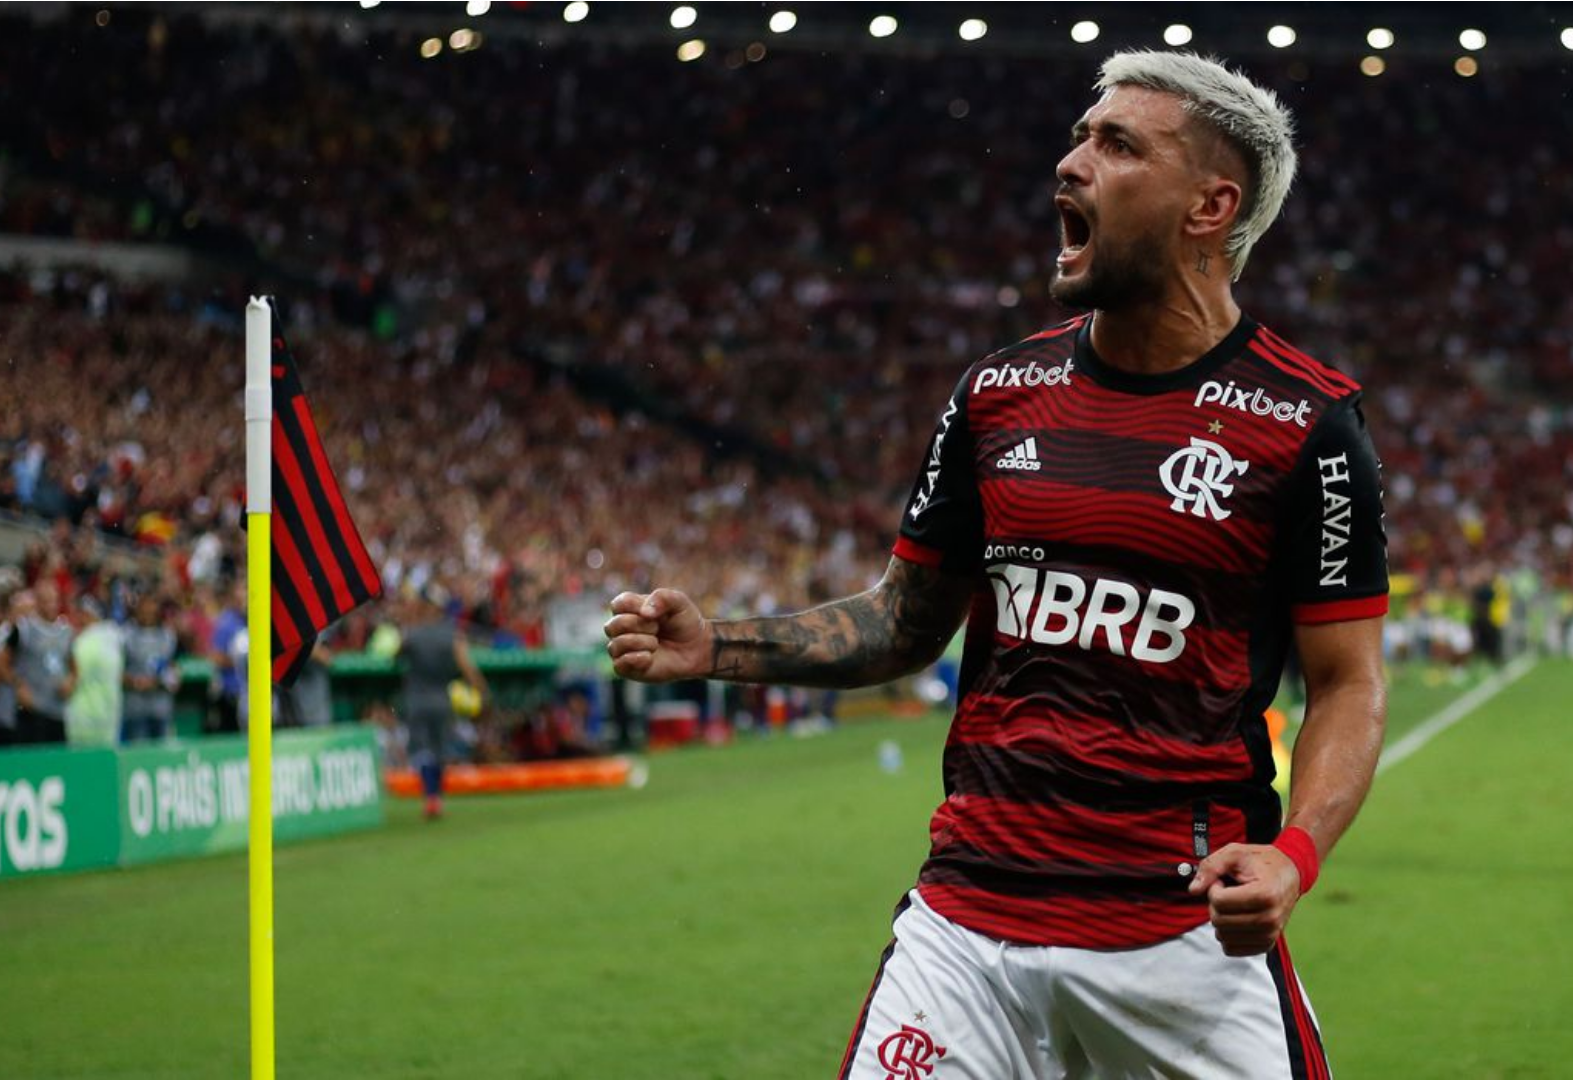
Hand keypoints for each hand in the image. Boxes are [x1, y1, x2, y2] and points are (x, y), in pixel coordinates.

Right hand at [604, 589, 710, 682]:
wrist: (696, 648)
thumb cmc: (684, 622)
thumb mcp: (679, 602)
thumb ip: (662, 597)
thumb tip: (644, 613)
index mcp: (630, 609)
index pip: (617, 605)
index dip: (636, 607)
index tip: (655, 613)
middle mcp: (622, 629)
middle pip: (613, 625)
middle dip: (640, 626)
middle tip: (657, 628)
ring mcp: (623, 649)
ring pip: (614, 646)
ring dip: (641, 643)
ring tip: (656, 644)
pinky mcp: (628, 668)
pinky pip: (619, 665)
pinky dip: (636, 659)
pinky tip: (650, 657)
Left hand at [1187, 842, 1302, 956]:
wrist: (1289, 874)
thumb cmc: (1262, 862)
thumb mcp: (1235, 853)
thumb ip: (1210, 867)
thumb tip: (1193, 889)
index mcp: (1265, 894)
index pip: (1219, 901)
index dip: (1214, 888)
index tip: (1223, 881)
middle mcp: (1270, 919)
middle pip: (1219, 920)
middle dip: (1215, 904)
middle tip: (1227, 892)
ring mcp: (1269, 934)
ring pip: (1223, 936)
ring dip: (1221, 919)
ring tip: (1234, 904)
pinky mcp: (1266, 944)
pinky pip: (1231, 949)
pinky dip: (1227, 934)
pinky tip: (1236, 918)